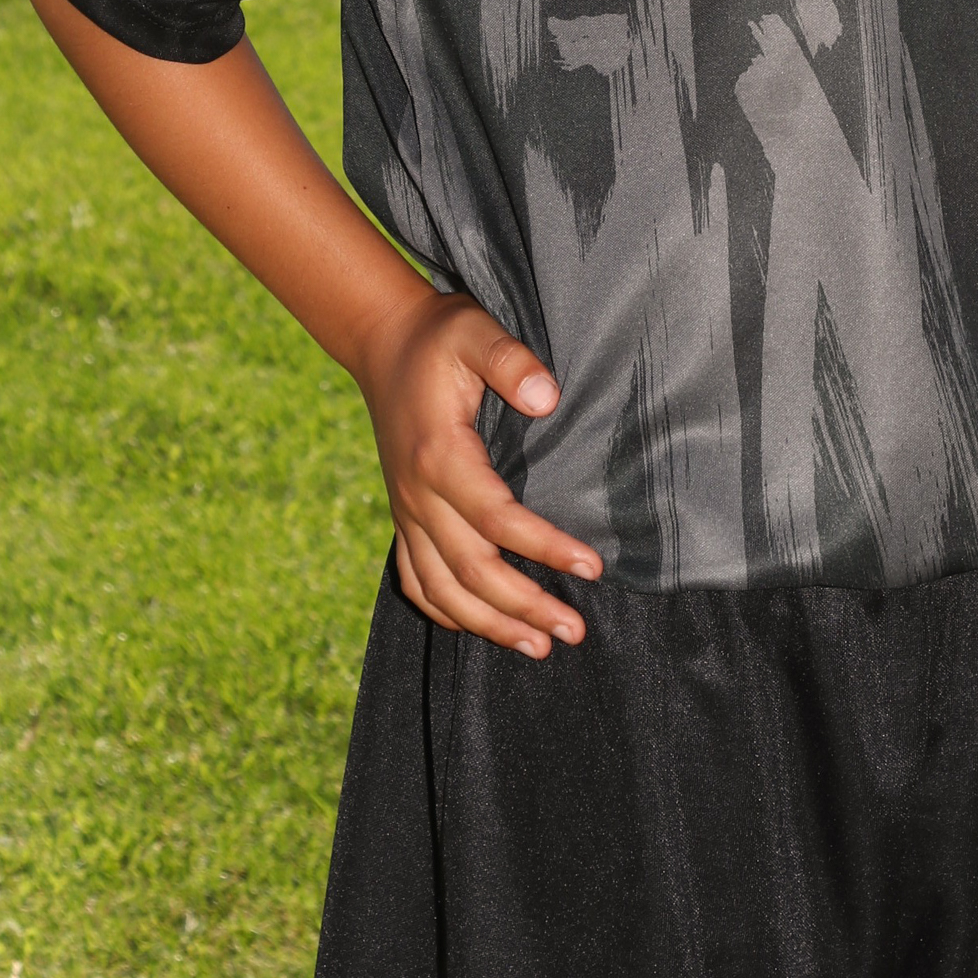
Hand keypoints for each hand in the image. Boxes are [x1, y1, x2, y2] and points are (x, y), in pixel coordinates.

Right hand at [352, 293, 603, 657]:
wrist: (384, 343)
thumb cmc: (440, 338)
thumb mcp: (475, 331)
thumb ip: (511, 362)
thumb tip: (548, 399)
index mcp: (441, 456)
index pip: (497, 520)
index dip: (545, 548)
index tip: (592, 567)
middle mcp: (418, 495)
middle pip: (472, 571)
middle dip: (524, 607)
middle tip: (575, 630)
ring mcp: (406, 512)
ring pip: (442, 590)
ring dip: (489, 624)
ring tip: (538, 646)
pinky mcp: (403, 516)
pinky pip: (415, 581)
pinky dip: (445, 612)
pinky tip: (478, 628)